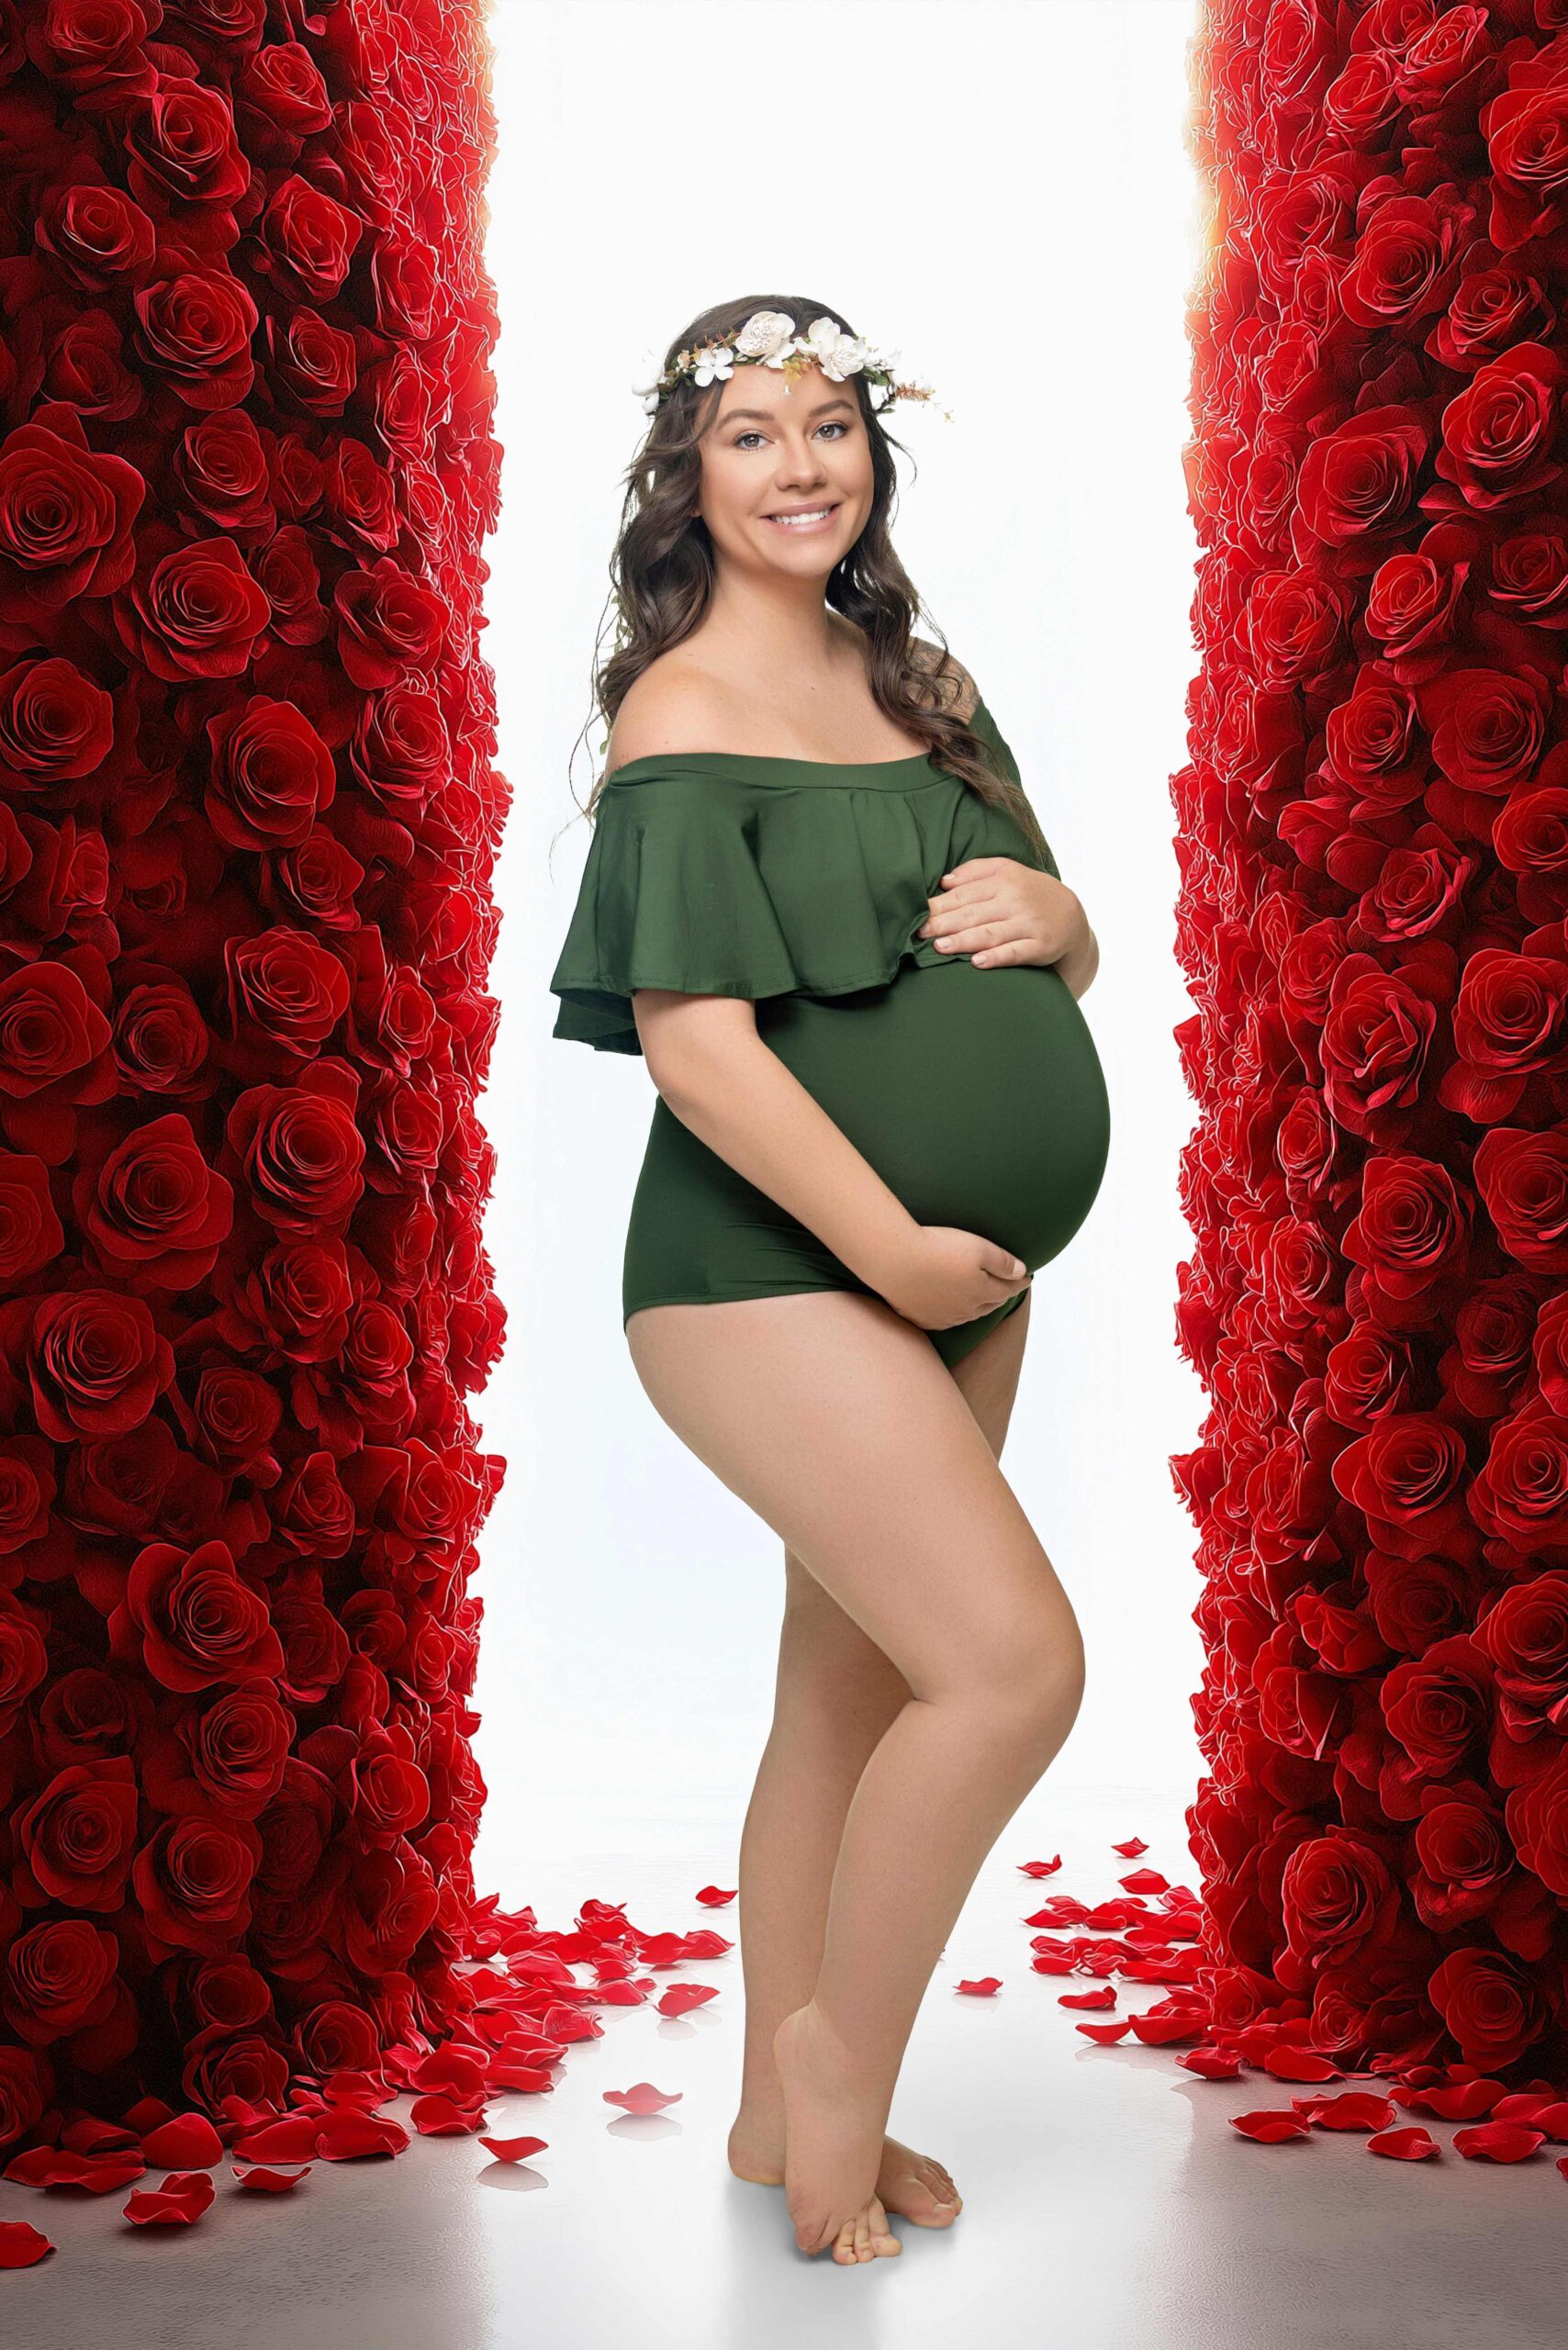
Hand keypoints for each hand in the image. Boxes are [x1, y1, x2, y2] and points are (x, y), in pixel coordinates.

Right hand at [878, 1225, 1030, 1333]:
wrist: (894, 1259)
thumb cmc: (938, 1248)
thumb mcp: (979, 1248)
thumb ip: (1003, 1262)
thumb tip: (1022, 1272)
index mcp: (982, 1293)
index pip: (1008, 1290)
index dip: (1020, 1282)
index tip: (1028, 1277)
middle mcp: (965, 1310)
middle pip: (989, 1304)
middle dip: (1001, 1295)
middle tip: (1007, 1286)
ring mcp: (942, 1317)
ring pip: (968, 1314)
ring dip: (978, 1305)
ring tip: (982, 1296)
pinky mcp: (920, 1317)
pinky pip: (944, 1320)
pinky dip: (953, 1313)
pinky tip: (951, 1307)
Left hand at [917, 856, 1085, 968]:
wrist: (1072, 916)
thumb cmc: (1030, 893)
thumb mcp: (1008, 871)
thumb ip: (976, 871)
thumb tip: (944, 881)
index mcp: (1004, 880)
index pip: (964, 894)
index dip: (938, 905)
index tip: (915, 914)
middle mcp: (1016, 900)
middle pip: (973, 913)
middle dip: (944, 923)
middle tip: (920, 933)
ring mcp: (1029, 924)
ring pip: (991, 933)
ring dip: (964, 941)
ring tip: (940, 947)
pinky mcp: (1041, 946)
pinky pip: (1016, 952)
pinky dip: (997, 958)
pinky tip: (978, 962)